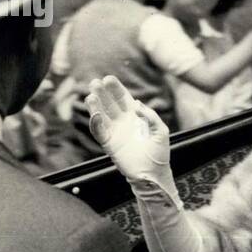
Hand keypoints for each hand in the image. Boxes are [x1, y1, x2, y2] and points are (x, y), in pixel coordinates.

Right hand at [84, 75, 174, 193]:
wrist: (153, 173)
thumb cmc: (159, 152)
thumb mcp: (161, 130)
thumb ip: (150, 116)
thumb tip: (137, 104)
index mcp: (135, 115)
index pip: (122, 98)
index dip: (115, 88)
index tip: (108, 78)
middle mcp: (123, 121)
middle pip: (109, 103)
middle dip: (102, 93)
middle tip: (94, 82)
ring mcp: (115, 132)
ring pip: (101, 115)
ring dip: (95, 106)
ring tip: (90, 95)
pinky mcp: (109, 144)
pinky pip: (99, 132)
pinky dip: (96, 123)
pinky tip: (95, 115)